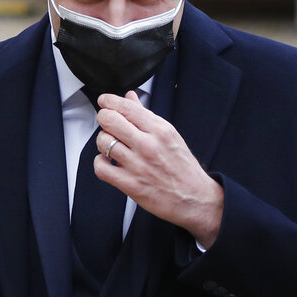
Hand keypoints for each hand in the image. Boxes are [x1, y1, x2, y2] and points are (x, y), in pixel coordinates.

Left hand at [94, 91, 223, 248]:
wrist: (195, 198)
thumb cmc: (183, 167)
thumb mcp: (169, 134)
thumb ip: (146, 115)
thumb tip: (130, 97)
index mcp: (159, 130)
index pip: (126, 107)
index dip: (109, 101)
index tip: (104, 101)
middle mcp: (148, 145)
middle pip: (110, 121)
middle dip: (103, 118)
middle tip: (106, 122)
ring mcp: (138, 165)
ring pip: (103, 142)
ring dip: (102, 141)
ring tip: (110, 145)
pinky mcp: (131, 185)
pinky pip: (101, 168)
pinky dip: (100, 163)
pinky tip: (109, 162)